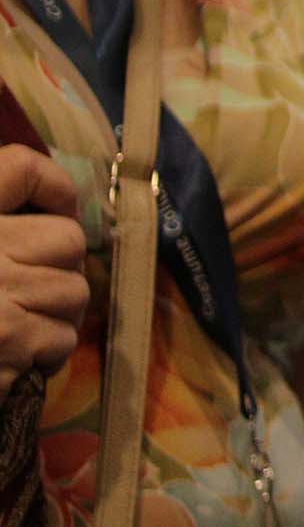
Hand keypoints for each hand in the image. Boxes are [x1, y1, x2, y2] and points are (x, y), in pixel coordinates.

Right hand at [0, 147, 85, 376]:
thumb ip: (1, 215)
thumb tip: (59, 211)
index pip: (19, 169)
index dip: (53, 193)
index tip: (55, 216)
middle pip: (68, 242)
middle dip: (57, 270)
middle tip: (28, 290)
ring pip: (72, 294)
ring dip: (54, 315)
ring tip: (17, 326)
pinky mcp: (7, 342)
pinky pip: (60, 339)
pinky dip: (45, 354)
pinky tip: (14, 358)